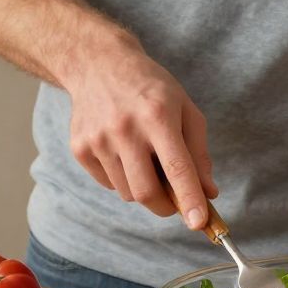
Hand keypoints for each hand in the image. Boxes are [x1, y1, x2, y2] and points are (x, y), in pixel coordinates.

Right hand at [66, 41, 216, 229]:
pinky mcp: (79, 148)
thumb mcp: (184, 108)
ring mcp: (98, 139)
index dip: (189, 199)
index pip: (177, 167)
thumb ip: (199, 152)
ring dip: (143, 188)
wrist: (98, 64)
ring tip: (144, 157)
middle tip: (174, 200)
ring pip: (127, 192)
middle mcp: (125, 129)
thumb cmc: (150, 88)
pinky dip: (122, 178)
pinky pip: (108, 183)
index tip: (199, 223)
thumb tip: (208, 193)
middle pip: (146, 192)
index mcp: (157, 116)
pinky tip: (122, 150)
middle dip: (165, 206)